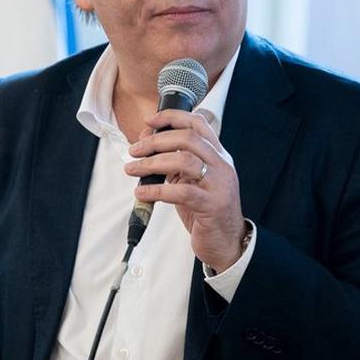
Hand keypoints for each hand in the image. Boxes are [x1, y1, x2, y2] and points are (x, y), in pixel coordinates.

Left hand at [125, 109, 245, 270]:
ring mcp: (220, 184)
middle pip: (188, 139)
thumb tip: (144, 143)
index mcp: (217, 155)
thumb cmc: (204, 210)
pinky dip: (157, 190)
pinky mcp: (213, 205)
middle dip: (155, 141)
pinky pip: (182, 192)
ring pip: (184, 161)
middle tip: (134, 151)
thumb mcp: (188, 181)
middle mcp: (222, 165)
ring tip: (132, 169)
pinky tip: (141, 193)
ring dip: (152, 163)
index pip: (198, 124)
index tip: (149, 121)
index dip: (173, 117)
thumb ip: (172, 161)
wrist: (227, 242)